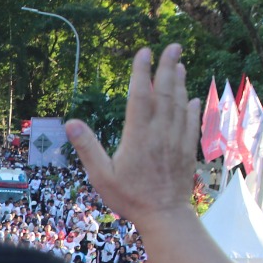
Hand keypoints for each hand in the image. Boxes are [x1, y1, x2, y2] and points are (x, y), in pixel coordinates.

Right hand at [66, 45, 199, 223]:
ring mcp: (176, 140)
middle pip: (165, 93)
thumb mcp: (100, 175)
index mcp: (138, 135)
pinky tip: (192, 99)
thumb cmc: (129, 197)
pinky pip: (191, 123)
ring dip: (180, 83)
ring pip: (180, 104)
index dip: (141, 72)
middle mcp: (160, 132)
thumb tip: (70, 122)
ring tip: (180, 64)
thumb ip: (87, 147)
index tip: (144, 52)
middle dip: (168, 68)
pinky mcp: (187, 150)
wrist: (164, 215)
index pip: (140, 96)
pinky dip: (192, 109)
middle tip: (172, 46)